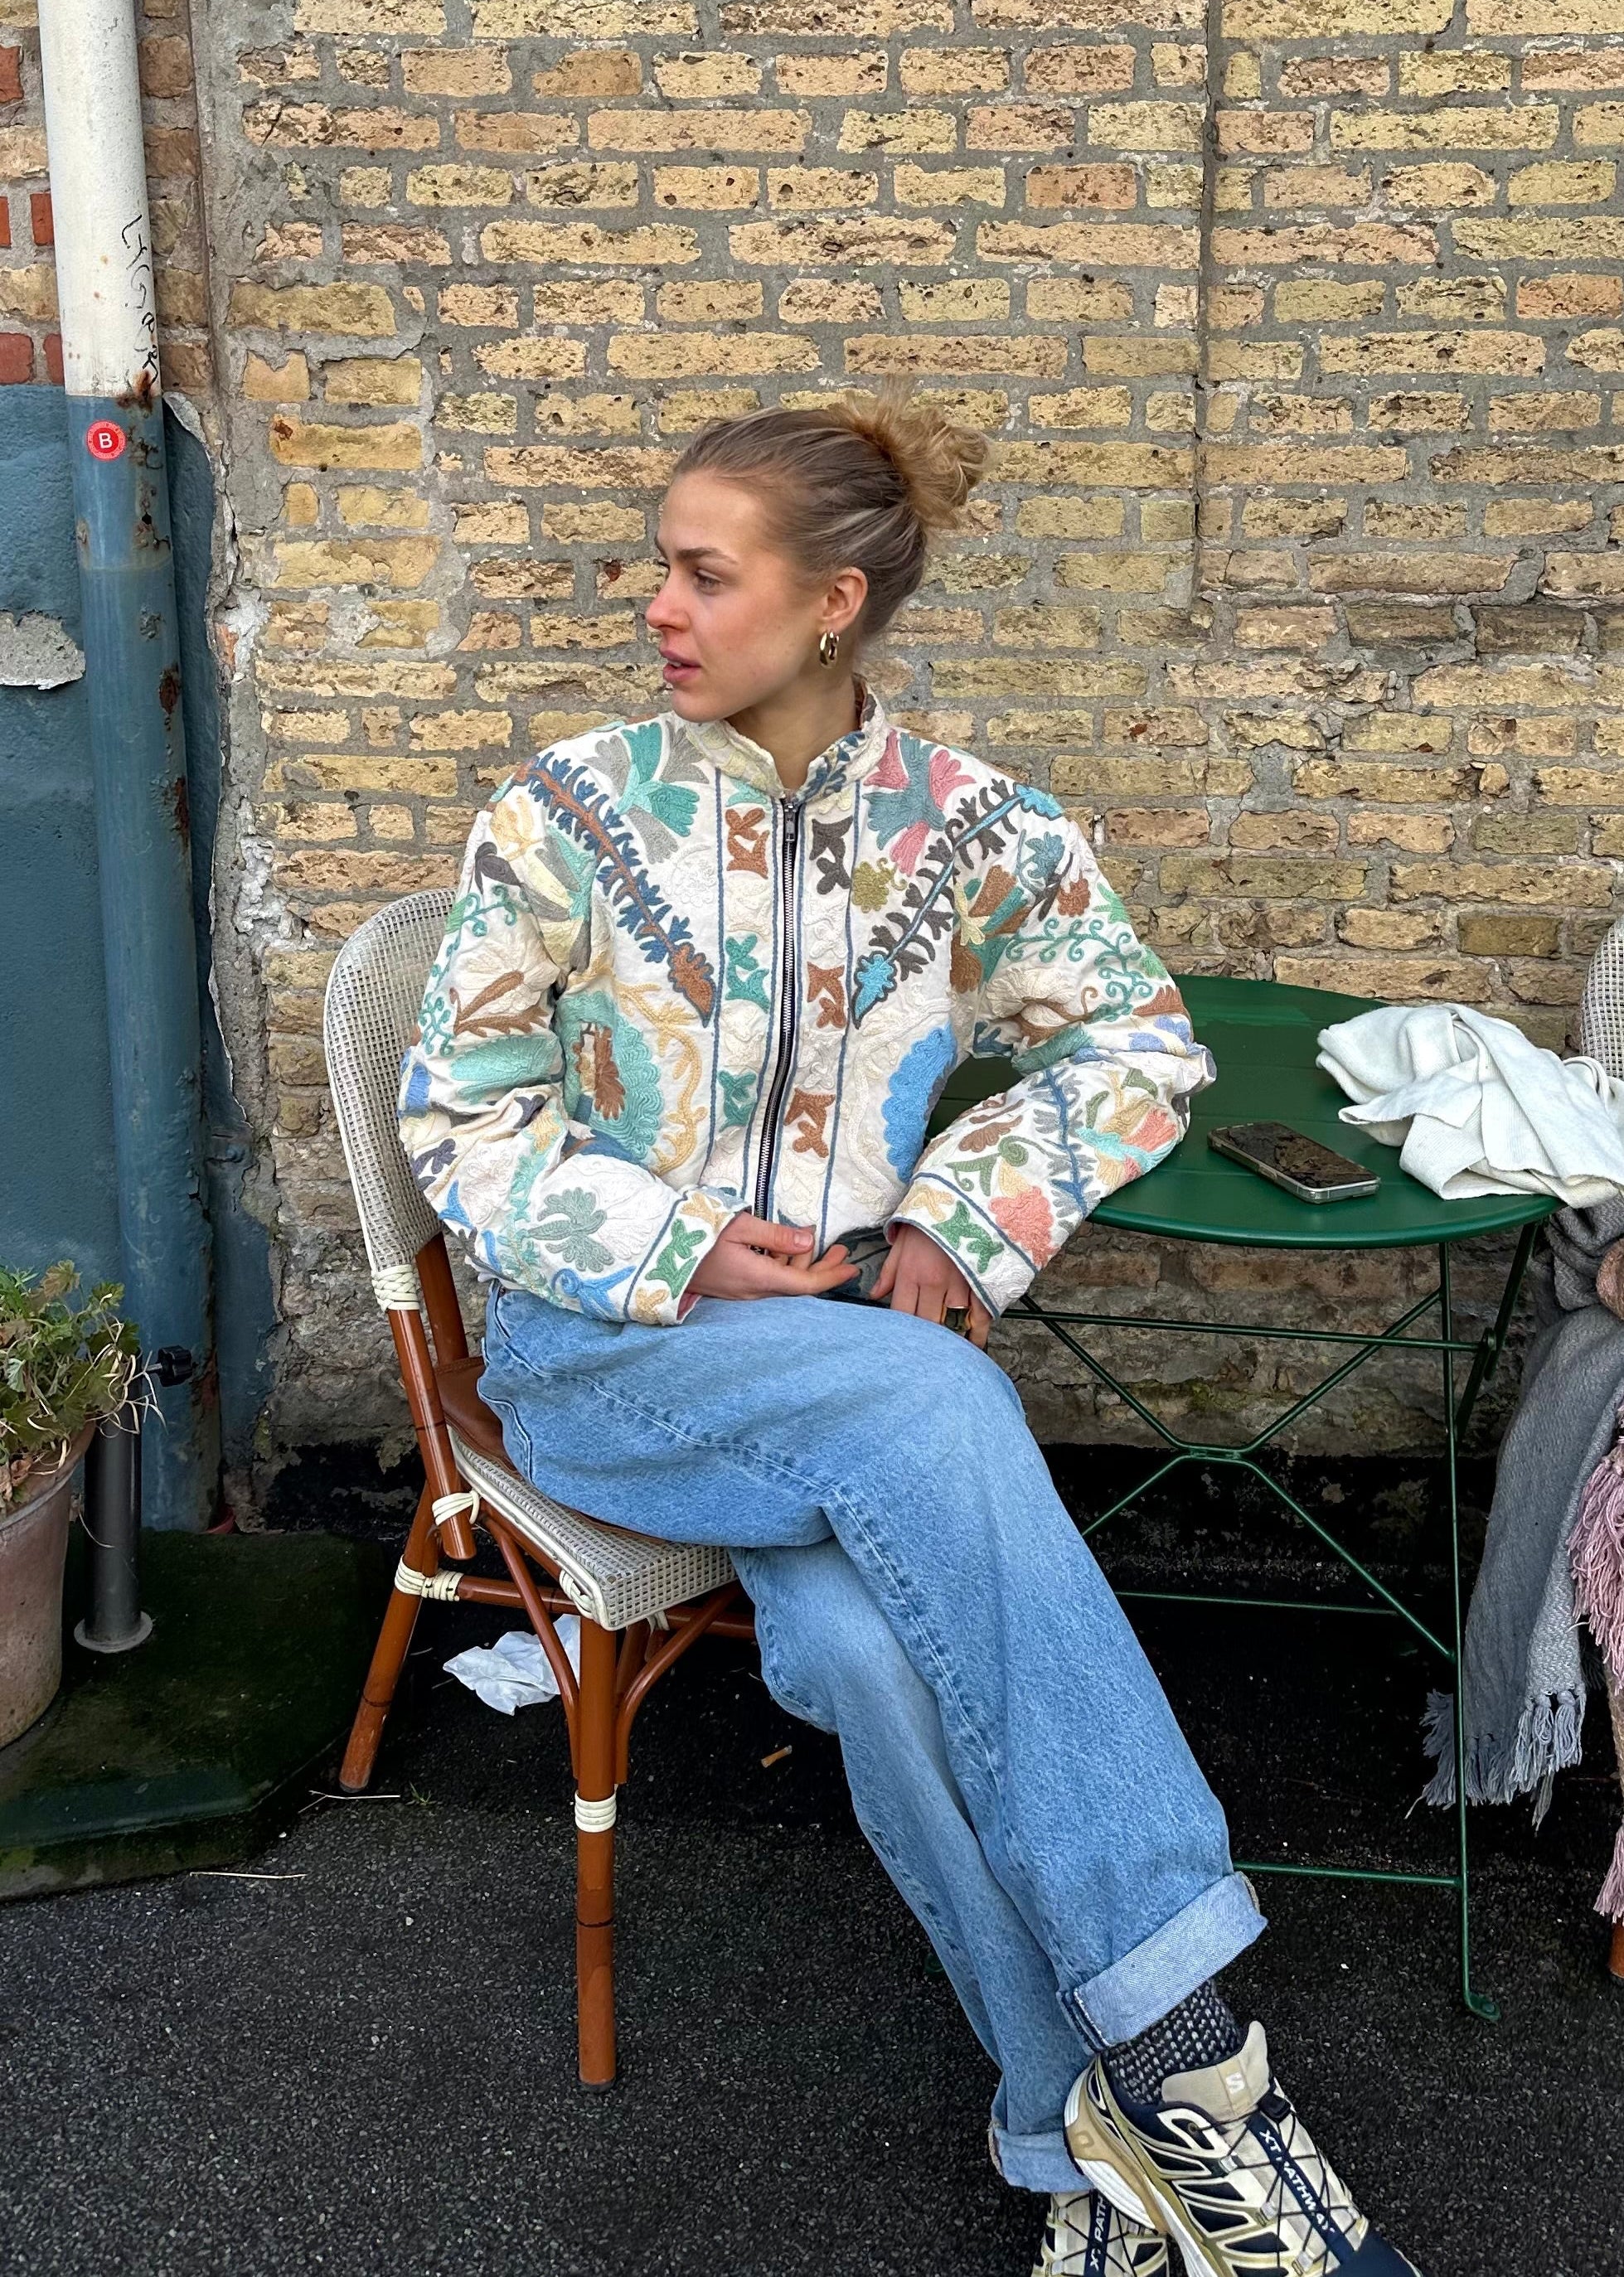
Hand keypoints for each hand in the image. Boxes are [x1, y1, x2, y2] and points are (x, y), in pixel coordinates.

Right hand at [688, 1214, 858, 1302]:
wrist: (657, 1250)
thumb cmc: (697, 1232)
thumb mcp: (740, 1226)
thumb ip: (777, 1235)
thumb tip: (810, 1241)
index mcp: (758, 1278)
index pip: (805, 1285)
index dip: (831, 1277)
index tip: (852, 1268)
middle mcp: (752, 1292)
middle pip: (796, 1286)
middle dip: (822, 1269)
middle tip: (842, 1251)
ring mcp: (741, 1292)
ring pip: (781, 1283)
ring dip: (802, 1266)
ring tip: (819, 1245)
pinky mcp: (733, 1286)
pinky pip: (766, 1280)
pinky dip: (782, 1266)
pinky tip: (787, 1249)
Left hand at [873, 1225, 991, 1348]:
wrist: (959, 1198)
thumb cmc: (927, 1222)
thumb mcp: (901, 1243)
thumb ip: (888, 1273)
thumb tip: (874, 1296)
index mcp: (911, 1274)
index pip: (902, 1314)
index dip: (900, 1333)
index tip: (899, 1343)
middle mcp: (934, 1284)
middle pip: (926, 1324)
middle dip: (924, 1341)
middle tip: (921, 1353)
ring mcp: (960, 1285)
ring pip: (953, 1323)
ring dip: (949, 1338)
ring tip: (945, 1352)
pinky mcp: (980, 1281)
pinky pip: (981, 1315)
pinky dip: (977, 1332)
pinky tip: (973, 1344)